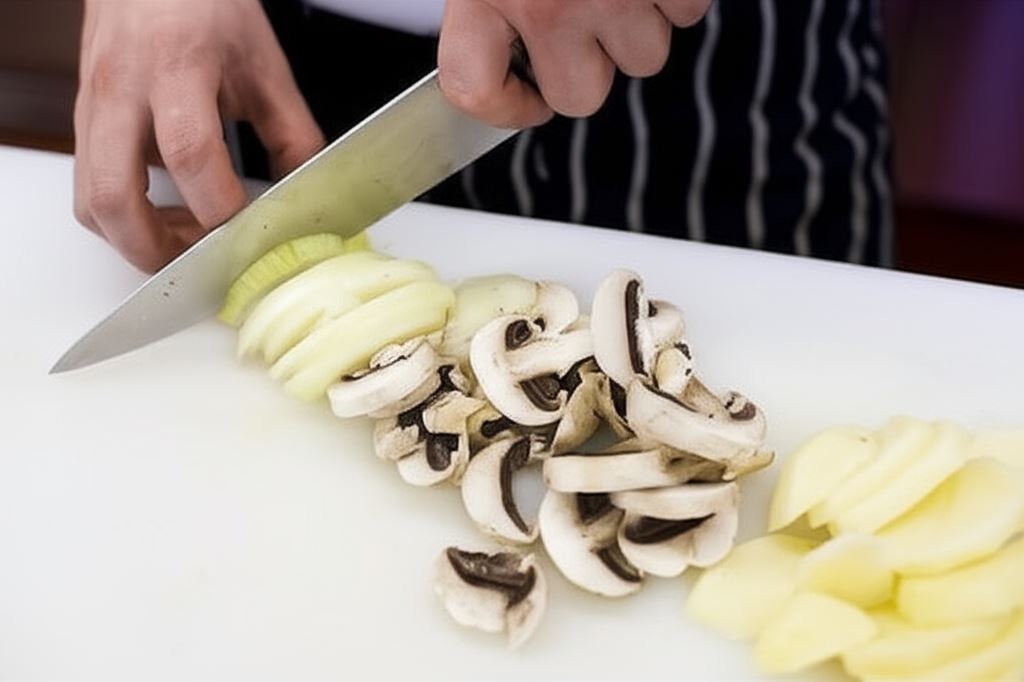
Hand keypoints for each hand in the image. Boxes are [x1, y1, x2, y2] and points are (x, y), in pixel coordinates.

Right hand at [74, 0, 323, 272]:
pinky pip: (89, 188)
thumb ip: (293, 134)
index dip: (219, 206)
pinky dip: (124, 218)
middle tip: (202, 260)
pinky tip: (165, 215)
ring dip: (135, 240)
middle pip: (114, 194)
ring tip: (185, 242)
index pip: (191, 152)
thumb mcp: (265, 67)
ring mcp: (94, 109)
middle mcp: (122, 91)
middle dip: (158, 248)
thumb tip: (307, 197)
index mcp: (176, 66)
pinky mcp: (85, 124)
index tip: (250, 227)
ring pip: (90, 202)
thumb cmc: (206, 10)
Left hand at [437, 0, 712, 128]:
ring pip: (643, 60)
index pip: (471, 88)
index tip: (520, 99)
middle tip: (581, 20)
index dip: (499, 107)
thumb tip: (496, 64)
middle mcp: (546, 1)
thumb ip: (487, 5)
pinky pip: (685, 15)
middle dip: (586, 67)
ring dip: (637, 25)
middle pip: (578, 97)